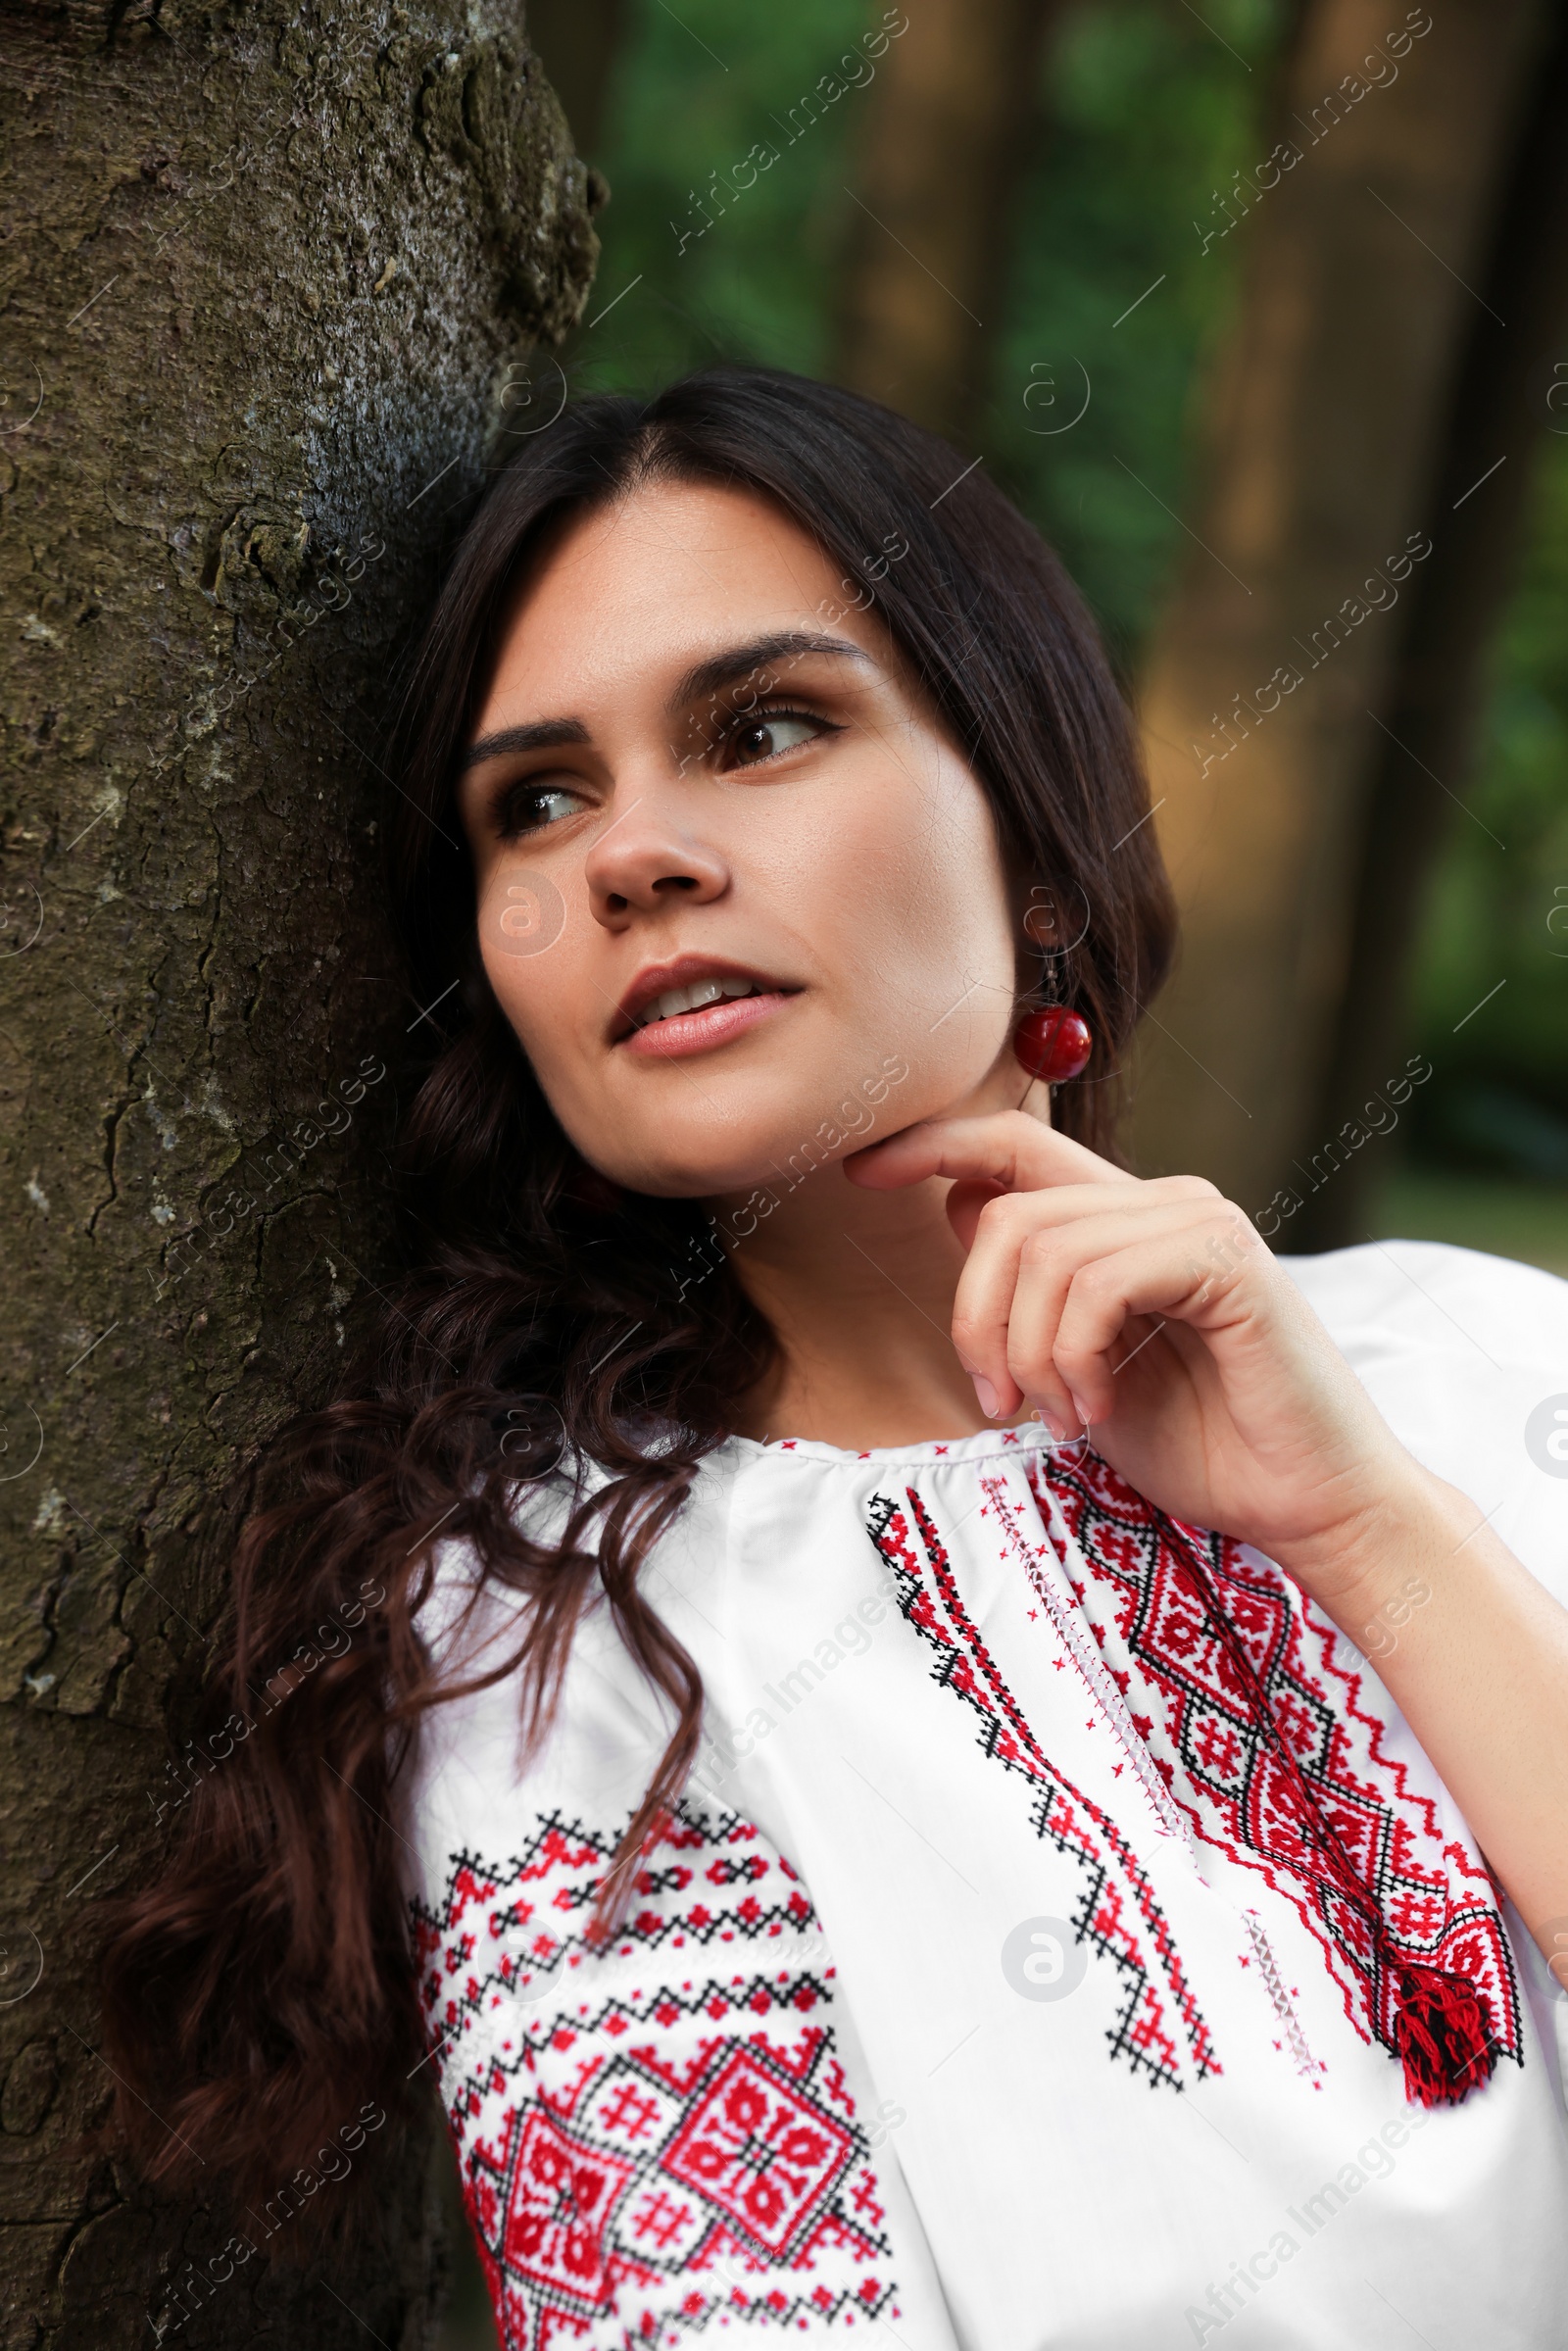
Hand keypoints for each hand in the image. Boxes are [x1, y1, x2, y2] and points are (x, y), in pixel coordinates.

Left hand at [844, 1109, 1441, 1611]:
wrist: (1311, 1508)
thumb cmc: (1207, 1448)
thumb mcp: (1083, 1367)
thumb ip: (1033, 1292)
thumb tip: (959, 1206)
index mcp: (1129, 1220)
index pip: (1015, 1144)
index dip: (930, 1143)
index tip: (859, 1170)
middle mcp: (1165, 1201)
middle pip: (1008, 1208)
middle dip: (974, 1316)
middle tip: (997, 1404)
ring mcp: (1198, 1222)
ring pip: (1042, 1246)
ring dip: (1027, 1352)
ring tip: (1062, 1418)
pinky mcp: (1224, 1260)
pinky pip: (1097, 1281)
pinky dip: (1073, 1355)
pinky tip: (1098, 1406)